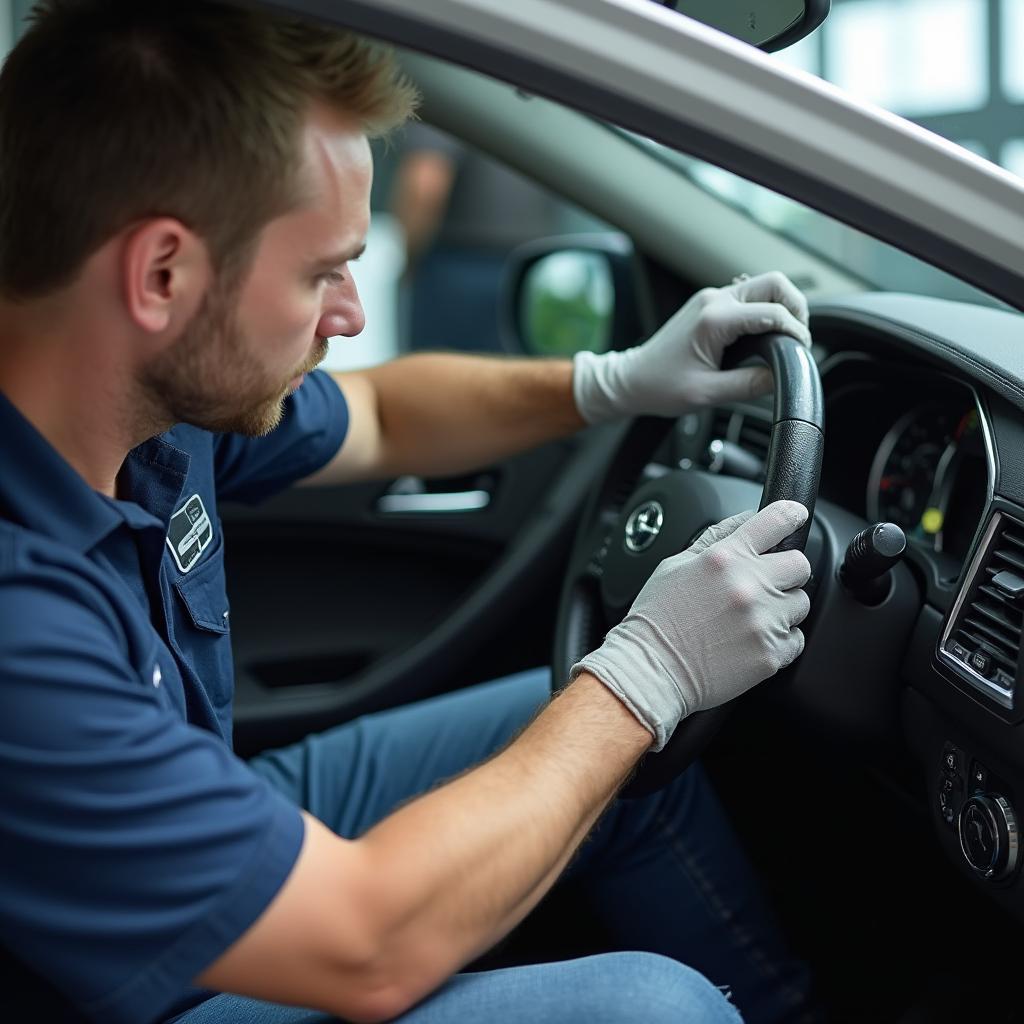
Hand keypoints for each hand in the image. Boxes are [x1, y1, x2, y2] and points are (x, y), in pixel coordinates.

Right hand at [570, 501, 811, 749]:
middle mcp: (748, 586)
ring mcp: (762, 622)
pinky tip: (750, 641)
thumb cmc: (656, 620)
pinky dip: (779, 641)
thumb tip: (745, 519)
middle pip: (799, 564)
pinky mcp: (770, 654)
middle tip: (763, 584)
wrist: (650, 670)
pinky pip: (796, 640)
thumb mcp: (675, 566)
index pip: (775, 522)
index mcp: (724, 559)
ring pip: (800, 603)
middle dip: (785, 570)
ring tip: (749, 618)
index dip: (791, 515)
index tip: (795, 517)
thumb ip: (714, 538)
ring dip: (782, 608)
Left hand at [572, 271, 810, 424]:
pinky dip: (766, 310)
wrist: (632, 380)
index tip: (801, 352)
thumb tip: (781, 377)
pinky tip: (767, 334)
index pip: (773, 313)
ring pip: (764, 285)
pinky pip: (749, 297)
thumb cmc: (660, 387)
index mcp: (714, 320)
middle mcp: (714, 300)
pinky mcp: (710, 303)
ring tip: (787, 337)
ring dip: (783, 307)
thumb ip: (750, 385)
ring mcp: (711, 298)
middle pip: (775, 284)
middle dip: (797, 308)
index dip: (796, 332)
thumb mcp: (708, 394)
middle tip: (800, 338)